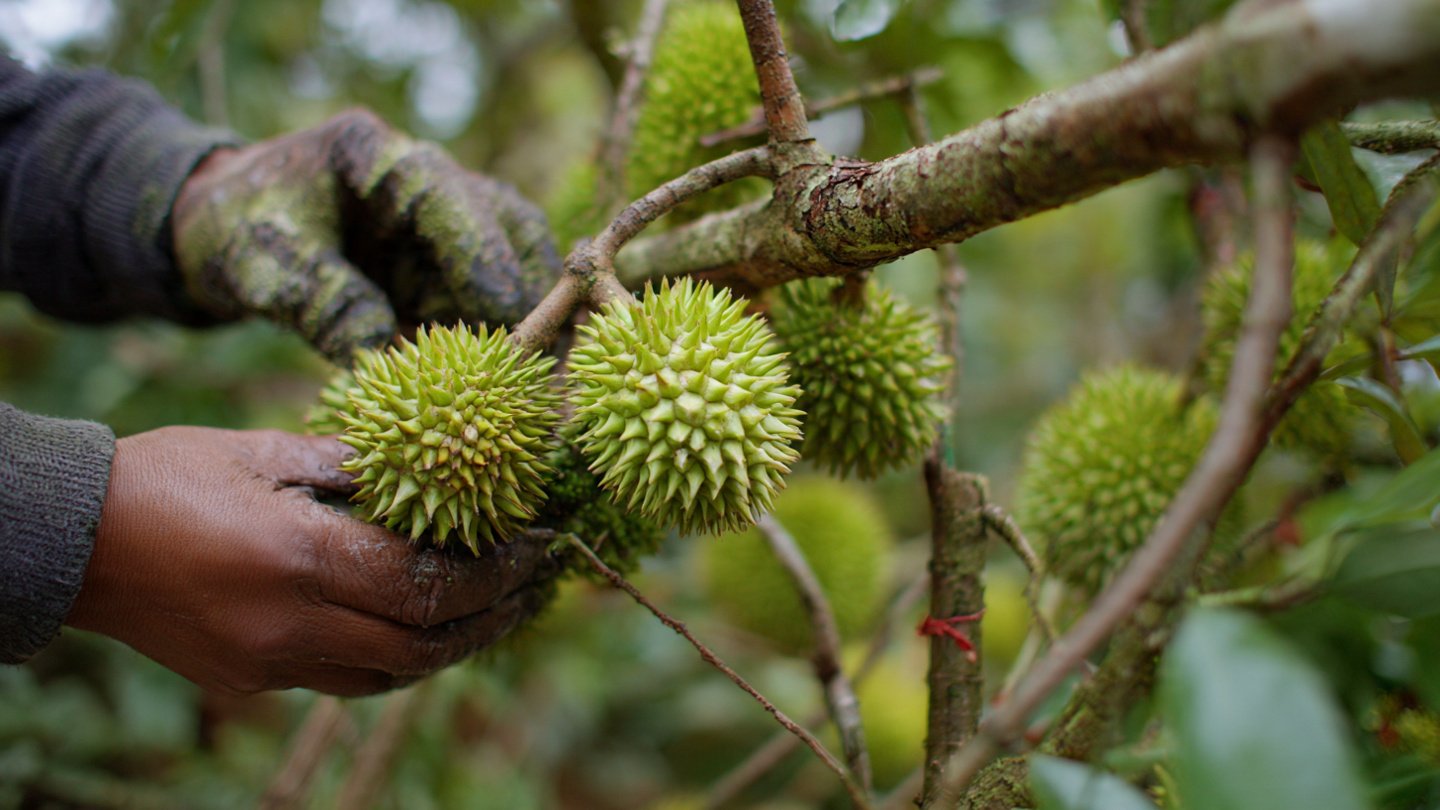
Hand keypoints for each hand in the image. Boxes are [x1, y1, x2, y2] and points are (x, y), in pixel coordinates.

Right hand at [66, 426, 555, 696]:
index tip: (536, 546)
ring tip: (491, 612)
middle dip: (490, 617)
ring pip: (389, 674)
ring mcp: (270, 662)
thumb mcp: (263, 449)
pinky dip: (393, 658)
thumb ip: (352, 465)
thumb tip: (427, 466)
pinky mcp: (251, 681)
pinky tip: (416, 629)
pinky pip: (344, 679)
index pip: (427, 581)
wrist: (71, 542)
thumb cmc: (167, 477)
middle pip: (423, 643)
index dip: (494, 570)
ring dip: (448, 647)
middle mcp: (292, 622)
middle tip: (533, 587)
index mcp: (300, 555)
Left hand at [171, 109, 561, 362]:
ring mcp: (439, 225)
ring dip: (518, 317)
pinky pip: (486, 299)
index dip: (482, 251)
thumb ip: (321, 301)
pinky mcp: (440, 265)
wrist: (217, 230)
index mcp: (374, 156)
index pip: (448, 194)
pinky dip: (495, 336)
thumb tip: (380, 349)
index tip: (502, 309)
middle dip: (524, 289)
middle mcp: (424, 182)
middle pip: (507, 224)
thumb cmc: (236, 230)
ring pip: (512, 262)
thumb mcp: (261, 266)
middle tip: (535, 354)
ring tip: (527, 375)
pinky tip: (501, 381)